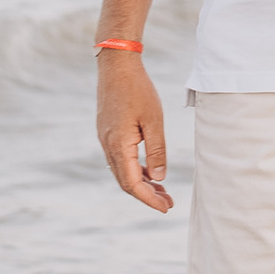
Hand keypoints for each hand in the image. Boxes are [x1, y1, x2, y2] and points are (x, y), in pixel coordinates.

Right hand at [96, 52, 173, 210]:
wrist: (116, 65)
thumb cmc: (137, 90)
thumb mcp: (154, 120)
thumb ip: (157, 150)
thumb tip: (159, 177)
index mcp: (119, 146)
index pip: (133, 184)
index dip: (149, 199)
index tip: (166, 207)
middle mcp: (108, 146)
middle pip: (126, 182)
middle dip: (147, 195)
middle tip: (169, 202)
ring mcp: (106, 139)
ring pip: (122, 171)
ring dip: (142, 183)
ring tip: (163, 189)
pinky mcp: (108, 132)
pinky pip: (120, 159)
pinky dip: (136, 169)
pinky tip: (151, 170)